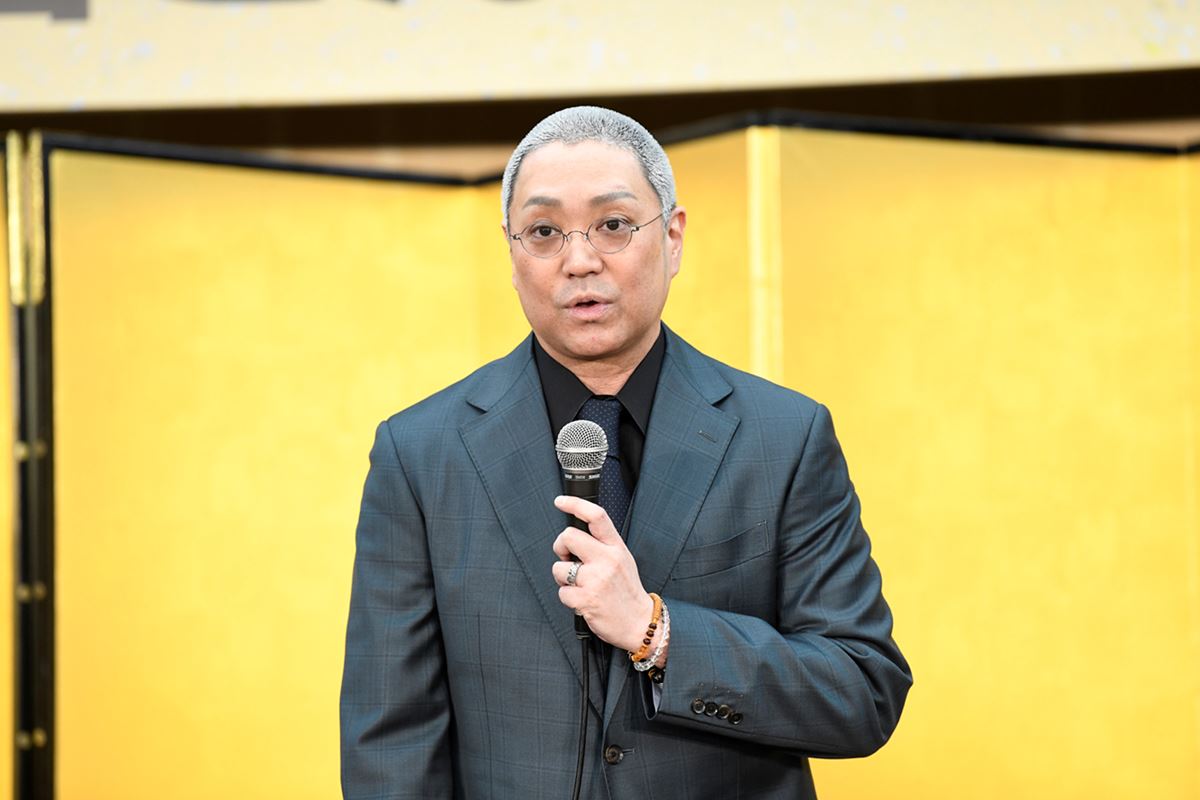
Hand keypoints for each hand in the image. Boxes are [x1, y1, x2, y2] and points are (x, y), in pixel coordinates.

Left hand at [551, 495, 653, 651]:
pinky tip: (583, 600)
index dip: (574, 504)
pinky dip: (568, 598)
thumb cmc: (627, 591)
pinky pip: (562, 592)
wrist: (639, 623)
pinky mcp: (586, 599)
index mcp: (616, 547)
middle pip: (568, 536)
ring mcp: (596, 580)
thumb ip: (602, 545)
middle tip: (567, 557)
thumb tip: (574, 535)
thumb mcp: (622, 560)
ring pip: (559, 567)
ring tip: (580, 585)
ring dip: (563, 578)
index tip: (560, 501)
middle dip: (560, 546)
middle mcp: (607, 560)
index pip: (596, 516)